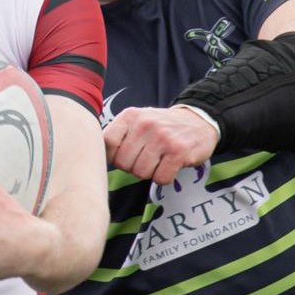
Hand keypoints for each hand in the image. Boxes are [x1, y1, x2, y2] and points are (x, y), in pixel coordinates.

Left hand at [103, 106, 217, 184]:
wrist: (198, 121)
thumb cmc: (162, 126)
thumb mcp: (138, 120)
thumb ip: (118, 135)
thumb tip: (95, 157)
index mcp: (130, 116)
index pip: (107, 143)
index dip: (113, 156)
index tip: (124, 155)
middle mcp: (145, 124)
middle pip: (123, 163)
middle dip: (132, 167)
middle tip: (146, 159)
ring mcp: (162, 138)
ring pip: (140, 173)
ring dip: (149, 173)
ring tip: (158, 161)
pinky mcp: (178, 152)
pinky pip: (161, 178)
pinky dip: (164, 177)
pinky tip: (170, 166)